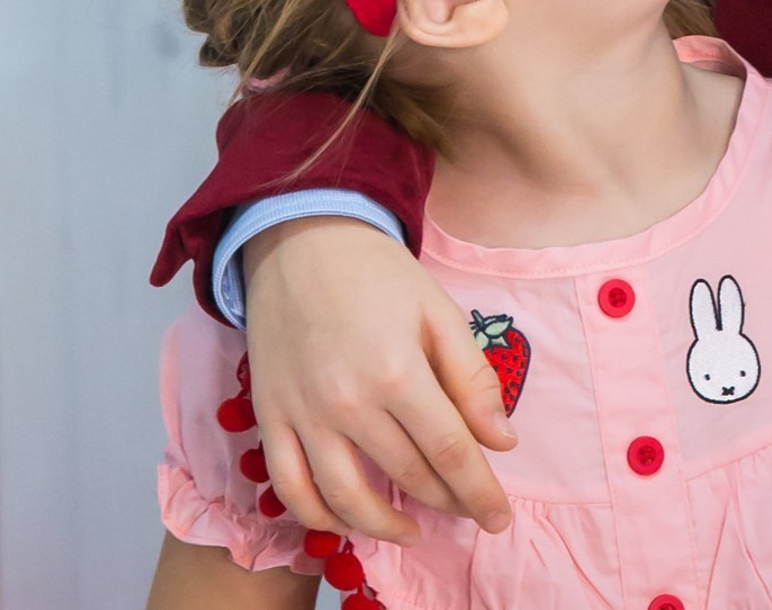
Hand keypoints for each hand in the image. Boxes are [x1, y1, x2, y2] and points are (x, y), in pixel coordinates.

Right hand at [243, 218, 515, 543]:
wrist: (303, 241)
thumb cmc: (380, 274)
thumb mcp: (440, 311)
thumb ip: (472, 379)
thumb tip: (501, 441)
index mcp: (399, 371)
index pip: (449, 451)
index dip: (478, 491)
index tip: (499, 517)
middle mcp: (348, 402)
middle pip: (405, 475)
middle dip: (445, 502)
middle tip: (469, 512)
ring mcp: (303, 415)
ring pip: (346, 498)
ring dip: (385, 525)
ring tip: (415, 530)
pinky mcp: (270, 418)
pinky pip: (291, 488)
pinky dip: (319, 517)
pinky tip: (349, 520)